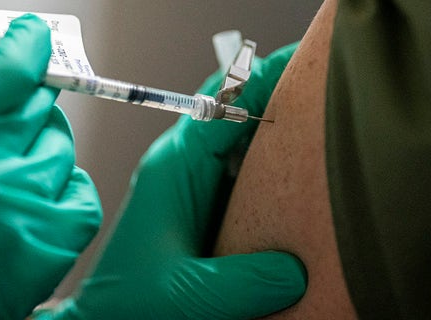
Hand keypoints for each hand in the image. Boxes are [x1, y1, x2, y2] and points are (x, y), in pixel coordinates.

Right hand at [0, 13, 100, 318]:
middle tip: (8, 113)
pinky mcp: (39, 260)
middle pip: (41, 109)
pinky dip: (66, 194)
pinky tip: (36, 199)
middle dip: (26, 103)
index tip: (32, 39)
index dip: (28, 45)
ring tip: (10, 164)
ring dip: (41, 149)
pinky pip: (81, 205)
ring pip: (63, 153)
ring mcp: (18, 216)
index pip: (11, 68)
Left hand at [33, 43, 302, 319]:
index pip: (221, 107)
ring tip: (320, 136)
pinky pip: (241, 170)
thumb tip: (299, 269)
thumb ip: (247, 281)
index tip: (304, 68)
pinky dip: (269, 167)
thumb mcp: (191, 295)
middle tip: (323, 104)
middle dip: (275, 100)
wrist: (107, 317)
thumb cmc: (131, 302)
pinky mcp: (203, 204)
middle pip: (234, 112)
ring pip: (240, 139)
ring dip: (275, 133)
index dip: (262, 81)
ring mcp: (193, 183)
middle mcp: (183, 166)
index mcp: (173, 169)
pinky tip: (296, 180)